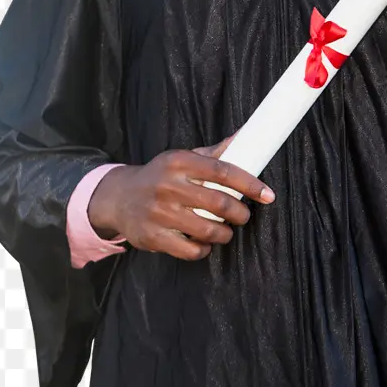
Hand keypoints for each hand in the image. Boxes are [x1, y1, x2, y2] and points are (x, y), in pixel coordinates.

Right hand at [87, 133, 276, 260]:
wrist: (119, 197)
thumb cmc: (160, 175)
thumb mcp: (182, 158)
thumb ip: (213, 153)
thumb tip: (244, 136)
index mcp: (179, 161)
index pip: (223, 171)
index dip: (249, 184)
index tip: (267, 194)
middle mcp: (168, 185)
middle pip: (218, 202)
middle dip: (239, 213)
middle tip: (243, 216)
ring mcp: (159, 212)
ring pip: (207, 229)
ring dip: (224, 233)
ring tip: (225, 231)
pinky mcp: (153, 237)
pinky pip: (189, 250)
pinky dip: (203, 249)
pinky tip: (204, 244)